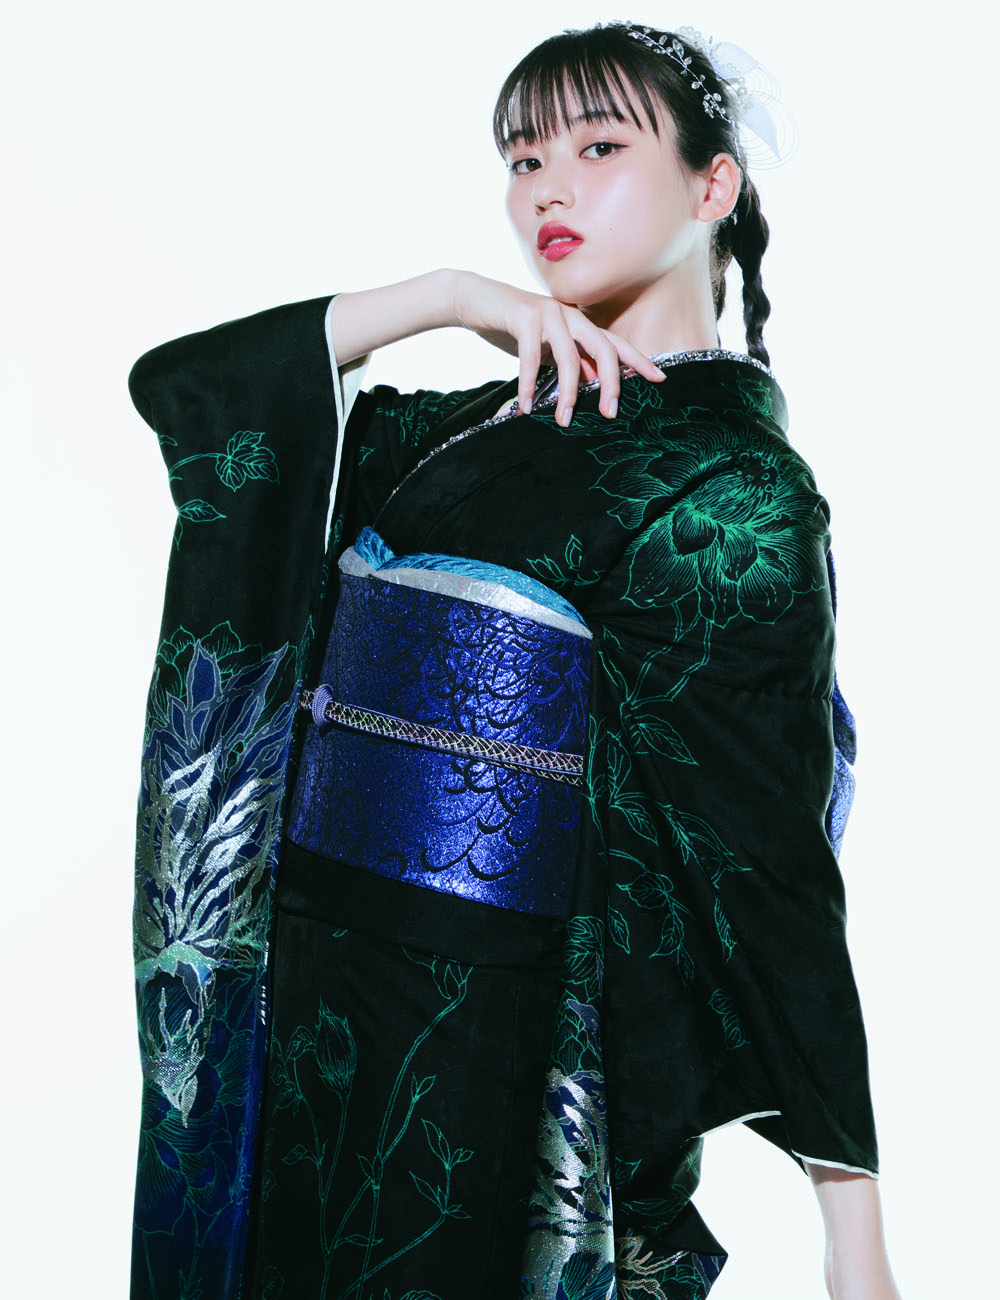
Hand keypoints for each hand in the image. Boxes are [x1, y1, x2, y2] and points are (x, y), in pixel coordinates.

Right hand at [450, 270, 664, 425]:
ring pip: (569, 357)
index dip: (638, 360)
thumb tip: (588, 387)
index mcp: (578, 323)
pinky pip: (531, 356)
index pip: (615, 344)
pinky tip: (526, 406)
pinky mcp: (523, 316)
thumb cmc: (510, 328)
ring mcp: (548, 312)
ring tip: (562, 420)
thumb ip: (567, 363)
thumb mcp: (545, 350)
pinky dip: (528, 384)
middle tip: (610, 413)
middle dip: (610, 382)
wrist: (473, 300)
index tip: (660, 379)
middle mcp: (570, 314)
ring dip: (566, 393)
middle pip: (603, 348)